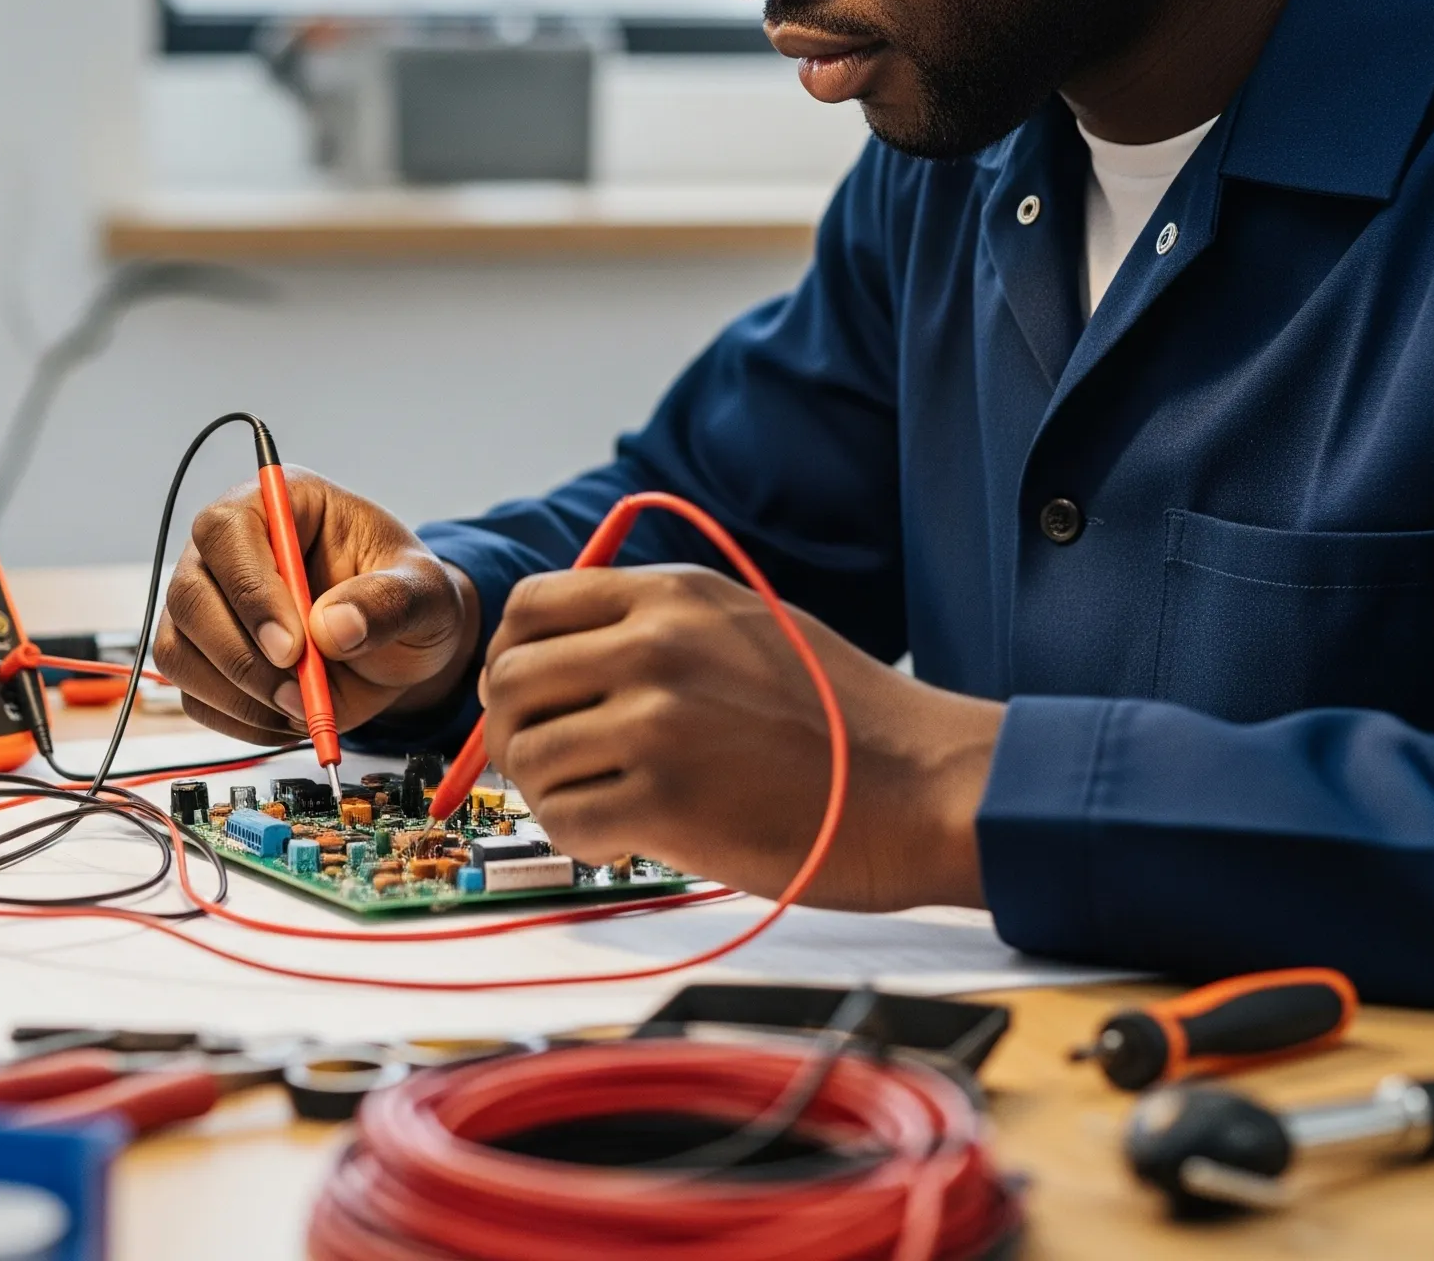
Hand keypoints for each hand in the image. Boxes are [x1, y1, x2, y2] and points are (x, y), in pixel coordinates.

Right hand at [153, 469, 480, 744]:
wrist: (403, 645)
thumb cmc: (408, 596)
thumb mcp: (426, 592)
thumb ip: (388, 602)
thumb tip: (333, 628)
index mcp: (281, 504)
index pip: (228, 528)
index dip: (251, 589)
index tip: (293, 646)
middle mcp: (230, 550)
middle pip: (190, 594)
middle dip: (242, 656)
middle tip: (299, 691)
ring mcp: (209, 604)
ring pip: (179, 650)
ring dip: (240, 694)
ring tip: (304, 704)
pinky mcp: (204, 658)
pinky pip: (195, 697)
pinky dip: (240, 720)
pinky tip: (289, 716)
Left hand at [480, 565, 1002, 909]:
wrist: (923, 785)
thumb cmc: (844, 715)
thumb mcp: (744, 621)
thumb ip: (654, 622)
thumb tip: (557, 653)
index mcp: (671, 593)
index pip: (530, 605)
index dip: (514, 656)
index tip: (532, 696)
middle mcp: (653, 644)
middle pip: (509, 680)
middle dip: (513, 729)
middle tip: (551, 763)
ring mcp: (656, 720)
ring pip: (528, 757)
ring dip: (549, 791)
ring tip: (602, 804)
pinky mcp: (665, 800)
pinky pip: (565, 822)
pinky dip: (582, 839)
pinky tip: (627, 839)